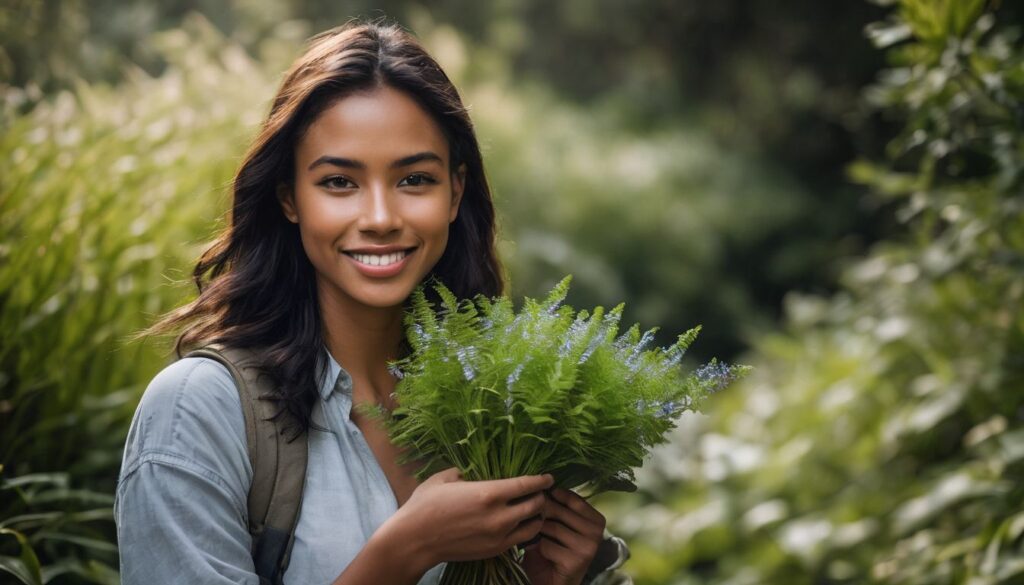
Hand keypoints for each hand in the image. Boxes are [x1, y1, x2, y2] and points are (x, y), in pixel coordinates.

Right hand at [383, 467, 553, 572]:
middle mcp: (499, 516)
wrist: (414, 541)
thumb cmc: (425, 505)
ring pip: (533, 525)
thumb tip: (473, 470)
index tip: (548, 477)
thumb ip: (465, 471)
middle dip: (541, 497)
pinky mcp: (494, 550)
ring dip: (536, 516)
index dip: (541, 480)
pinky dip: (525, 531)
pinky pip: (521, 541)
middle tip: (540, 492)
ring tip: (533, 510)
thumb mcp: (445, 478)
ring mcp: (498, 536)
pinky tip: (520, 525)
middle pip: (535, 505)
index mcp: (488, 493)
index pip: (527, 485)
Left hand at [521, 487, 606, 584]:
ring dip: (538, 532)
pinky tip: (540, 553)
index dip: (553, 496)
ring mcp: (588, 547)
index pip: (573, 498)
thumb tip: (541, 488)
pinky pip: (547, 545)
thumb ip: (555, 509)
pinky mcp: (576, 560)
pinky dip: (538, 549)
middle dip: (541, 513)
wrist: (553, 581)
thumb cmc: (554, 550)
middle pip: (559, 511)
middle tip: (531, 516)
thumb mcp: (557, 524)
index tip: (542, 496)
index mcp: (596, 519)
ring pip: (552, 527)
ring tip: (535, 536)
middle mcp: (596, 532)